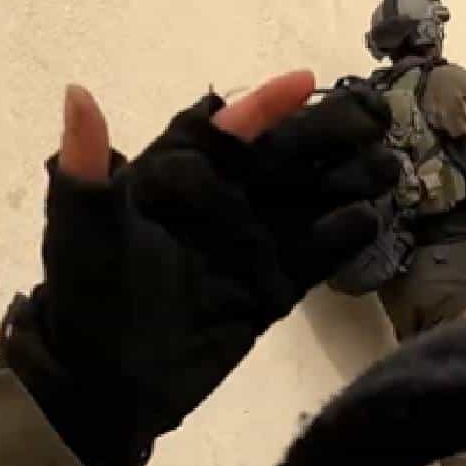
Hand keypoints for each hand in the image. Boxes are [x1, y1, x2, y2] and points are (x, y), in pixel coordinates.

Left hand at [0, 73, 397, 465]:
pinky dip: (343, 239)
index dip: (266, 106)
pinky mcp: (271, 289)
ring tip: (387, 166)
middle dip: (328, 135)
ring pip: (308, 202)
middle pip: (283, 160)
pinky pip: (315, 258)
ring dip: (347, 180)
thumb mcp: (80, 227)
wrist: (105, 384)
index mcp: (178, 180)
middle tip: (377, 118)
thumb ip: (85, 167)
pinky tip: (369, 220)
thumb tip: (78, 93)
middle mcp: (222, 205)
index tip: (307, 81)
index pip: (227, 133)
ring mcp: (251, 246)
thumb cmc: (89, 294)